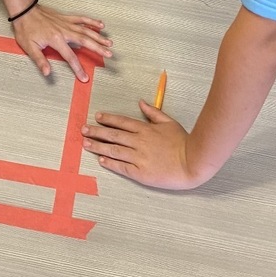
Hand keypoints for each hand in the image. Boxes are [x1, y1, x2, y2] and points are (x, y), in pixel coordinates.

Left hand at [11, 4, 111, 82]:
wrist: (24, 10)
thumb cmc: (25, 28)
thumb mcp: (29, 47)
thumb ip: (40, 60)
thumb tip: (47, 73)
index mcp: (56, 40)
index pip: (70, 57)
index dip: (78, 68)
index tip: (84, 77)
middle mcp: (64, 31)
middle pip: (85, 41)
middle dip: (98, 49)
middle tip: (109, 55)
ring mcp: (66, 23)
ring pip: (86, 30)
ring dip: (98, 36)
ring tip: (109, 43)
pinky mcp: (66, 18)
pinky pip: (81, 19)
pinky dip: (91, 22)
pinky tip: (100, 24)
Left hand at [82, 100, 200, 189]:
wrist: (192, 162)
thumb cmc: (183, 142)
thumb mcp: (169, 122)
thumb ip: (153, 112)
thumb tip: (141, 103)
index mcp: (145, 129)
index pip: (122, 122)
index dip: (108, 119)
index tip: (97, 117)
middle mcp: (139, 142)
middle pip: (113, 135)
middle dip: (97, 131)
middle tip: (83, 129)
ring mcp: (138, 158)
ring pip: (113, 150)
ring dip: (98, 146)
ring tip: (86, 143)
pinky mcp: (140, 173)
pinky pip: (121, 167)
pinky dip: (110, 163)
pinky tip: (101, 159)